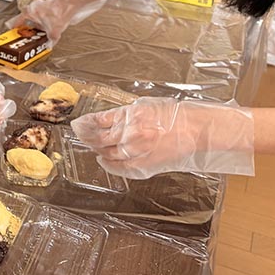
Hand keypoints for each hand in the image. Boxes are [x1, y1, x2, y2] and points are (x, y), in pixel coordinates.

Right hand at [6, 0, 101, 44]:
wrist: (71, 3)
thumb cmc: (58, 13)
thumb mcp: (53, 32)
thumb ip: (50, 40)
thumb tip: (50, 44)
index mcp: (29, 12)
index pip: (17, 21)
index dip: (14, 27)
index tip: (12, 32)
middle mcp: (33, 8)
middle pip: (27, 20)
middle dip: (28, 29)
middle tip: (27, 36)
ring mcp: (41, 6)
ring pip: (36, 18)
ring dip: (38, 26)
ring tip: (39, 35)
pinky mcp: (49, 6)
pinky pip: (44, 17)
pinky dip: (45, 23)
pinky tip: (50, 30)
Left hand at [70, 97, 254, 178]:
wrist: (196, 129)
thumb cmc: (174, 115)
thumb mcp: (144, 106)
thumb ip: (123, 114)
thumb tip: (106, 120)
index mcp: (130, 115)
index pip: (98, 120)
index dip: (85, 124)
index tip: (78, 124)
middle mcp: (131, 133)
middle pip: (99, 138)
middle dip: (87, 137)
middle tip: (80, 135)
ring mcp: (137, 151)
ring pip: (107, 153)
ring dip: (97, 150)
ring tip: (91, 147)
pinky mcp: (145, 165)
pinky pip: (121, 168)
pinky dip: (109, 165)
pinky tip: (104, 161)